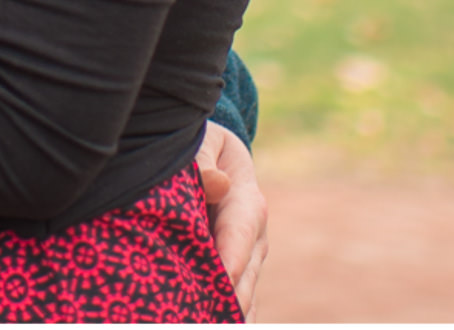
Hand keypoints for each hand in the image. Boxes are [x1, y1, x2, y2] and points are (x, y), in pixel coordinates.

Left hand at [198, 122, 268, 306]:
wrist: (211, 154)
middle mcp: (253, 238)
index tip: (224, 281)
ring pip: (242, 293)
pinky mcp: (235, 272)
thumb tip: (216, 184)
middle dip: (228, 298)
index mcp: (247, 202)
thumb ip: (204, 160)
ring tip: (205, 321)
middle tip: (206, 316)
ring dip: (227, 311)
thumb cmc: (200, 144)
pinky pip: (235, 300)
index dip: (231, 258)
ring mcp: (246, 259)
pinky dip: (226, 314)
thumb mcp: (202, 141)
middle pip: (244, 274)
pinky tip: (208, 322)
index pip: (240, 233)